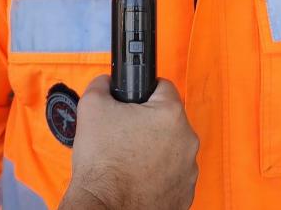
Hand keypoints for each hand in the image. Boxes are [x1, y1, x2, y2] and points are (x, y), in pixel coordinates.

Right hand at [59, 76, 198, 209]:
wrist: (106, 208)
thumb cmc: (102, 163)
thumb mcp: (92, 107)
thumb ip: (102, 85)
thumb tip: (106, 82)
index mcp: (171, 114)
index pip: (162, 87)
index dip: (142, 92)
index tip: (132, 103)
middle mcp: (187, 140)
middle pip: (167, 120)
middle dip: (147, 124)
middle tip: (124, 134)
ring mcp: (188, 169)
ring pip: (171, 148)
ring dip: (154, 150)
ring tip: (128, 159)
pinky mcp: (184, 193)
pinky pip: (172, 174)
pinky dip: (157, 174)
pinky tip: (137, 177)